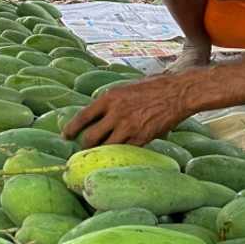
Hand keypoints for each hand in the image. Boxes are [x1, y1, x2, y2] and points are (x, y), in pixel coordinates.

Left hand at [62, 75, 189, 146]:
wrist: (178, 92)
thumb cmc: (155, 87)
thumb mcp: (127, 88)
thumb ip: (112, 102)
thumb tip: (99, 114)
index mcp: (110, 98)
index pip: (82, 117)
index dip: (71, 128)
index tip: (66, 135)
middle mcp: (115, 113)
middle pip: (90, 137)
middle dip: (84, 146)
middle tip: (83, 150)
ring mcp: (128, 128)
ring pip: (106, 148)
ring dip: (101, 153)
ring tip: (100, 156)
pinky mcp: (141, 138)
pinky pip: (125, 150)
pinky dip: (120, 153)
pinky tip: (119, 155)